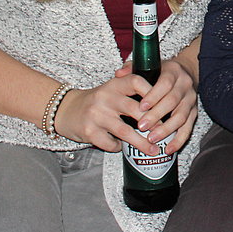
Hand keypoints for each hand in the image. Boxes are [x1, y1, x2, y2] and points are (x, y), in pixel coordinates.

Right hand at [55, 59, 197, 155]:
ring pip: (126, 132)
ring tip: (154, 150)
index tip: (165, 104)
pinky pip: (110, 143)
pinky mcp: (89, 132)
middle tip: (165, 133)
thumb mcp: (113, 90)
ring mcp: (97, 115)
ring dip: (142, 143)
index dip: (152, 92)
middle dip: (153, 123)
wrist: (67, 110)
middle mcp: (105, 97)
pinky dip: (118, 147)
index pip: (137, 82)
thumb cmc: (98, 101)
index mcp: (115, 84)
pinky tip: (121, 147)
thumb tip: (163, 104)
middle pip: (136, 110)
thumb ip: (132, 92)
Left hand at [112, 58, 199, 154]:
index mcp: (173, 72)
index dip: (154, 95)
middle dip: (156, 115)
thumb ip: (133, 68)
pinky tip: (168, 148)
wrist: (185, 73)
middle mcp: (185, 85)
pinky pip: (188, 128)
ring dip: (167, 129)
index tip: (141, 106)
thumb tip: (119, 73)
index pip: (165, 83)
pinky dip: (179, 140)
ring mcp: (190, 100)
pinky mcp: (194, 112)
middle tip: (141, 126)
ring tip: (152, 139)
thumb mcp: (150, 66)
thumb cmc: (162, 72)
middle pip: (173, 101)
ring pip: (181, 116)